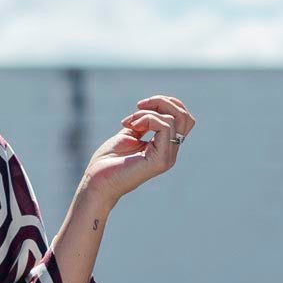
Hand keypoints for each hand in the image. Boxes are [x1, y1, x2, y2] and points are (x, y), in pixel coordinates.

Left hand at [82, 94, 196, 206]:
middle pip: (185, 117)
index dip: (166, 103)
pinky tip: (132, 127)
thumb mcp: (130, 134)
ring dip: (148, 112)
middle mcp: (170, 153)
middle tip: (139, 105)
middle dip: (163, 102)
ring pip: (173, 119)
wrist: (97, 181)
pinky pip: (164, 127)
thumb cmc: (108, 161)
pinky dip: (147, 119)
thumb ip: (144, 122)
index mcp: (164, 146)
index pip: (182, 119)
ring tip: (129, 123)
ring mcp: (167, 157)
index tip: (140, 105)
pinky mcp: (160, 160)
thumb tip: (154, 107)